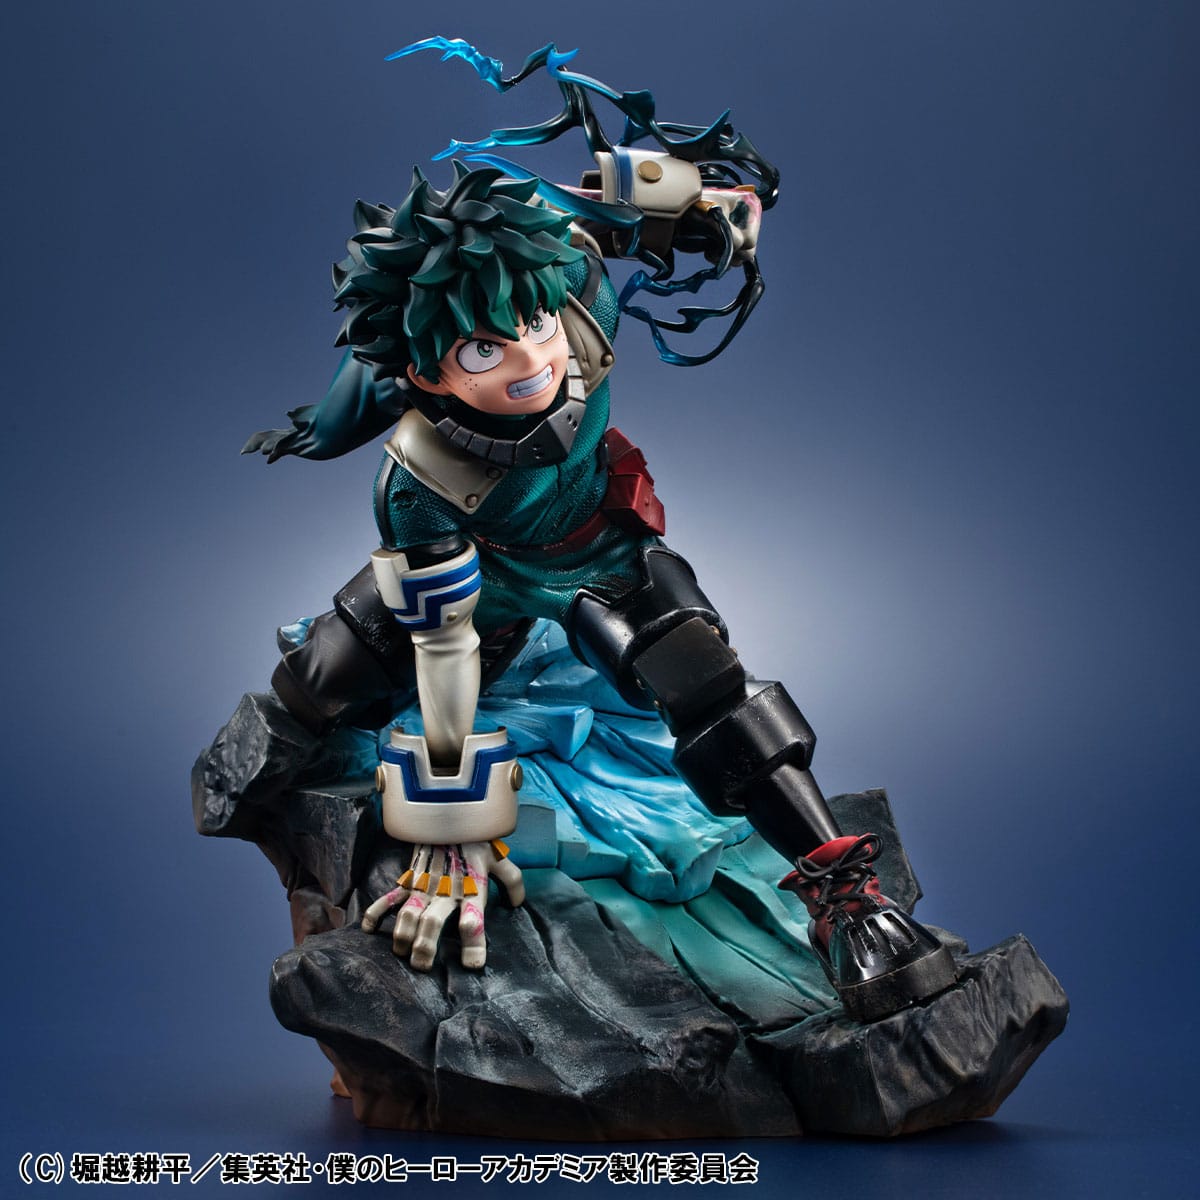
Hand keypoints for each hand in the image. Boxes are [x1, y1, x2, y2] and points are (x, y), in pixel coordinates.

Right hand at [361, 840, 524, 969]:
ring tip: (401, 953)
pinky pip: (389, 897)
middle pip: (433, 922)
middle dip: (425, 946)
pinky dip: (376, 912)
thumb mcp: (500, 858)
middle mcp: (446, 891)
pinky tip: (369, 930)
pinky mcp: (409, 879)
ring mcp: (425, 885)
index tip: (473, 965)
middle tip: (422, 966)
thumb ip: (512, 882)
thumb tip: (516, 904)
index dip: (474, 944)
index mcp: (472, 888)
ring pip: (408, 913)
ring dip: (402, 935)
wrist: (450, 810)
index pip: (474, 919)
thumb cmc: (476, 837)